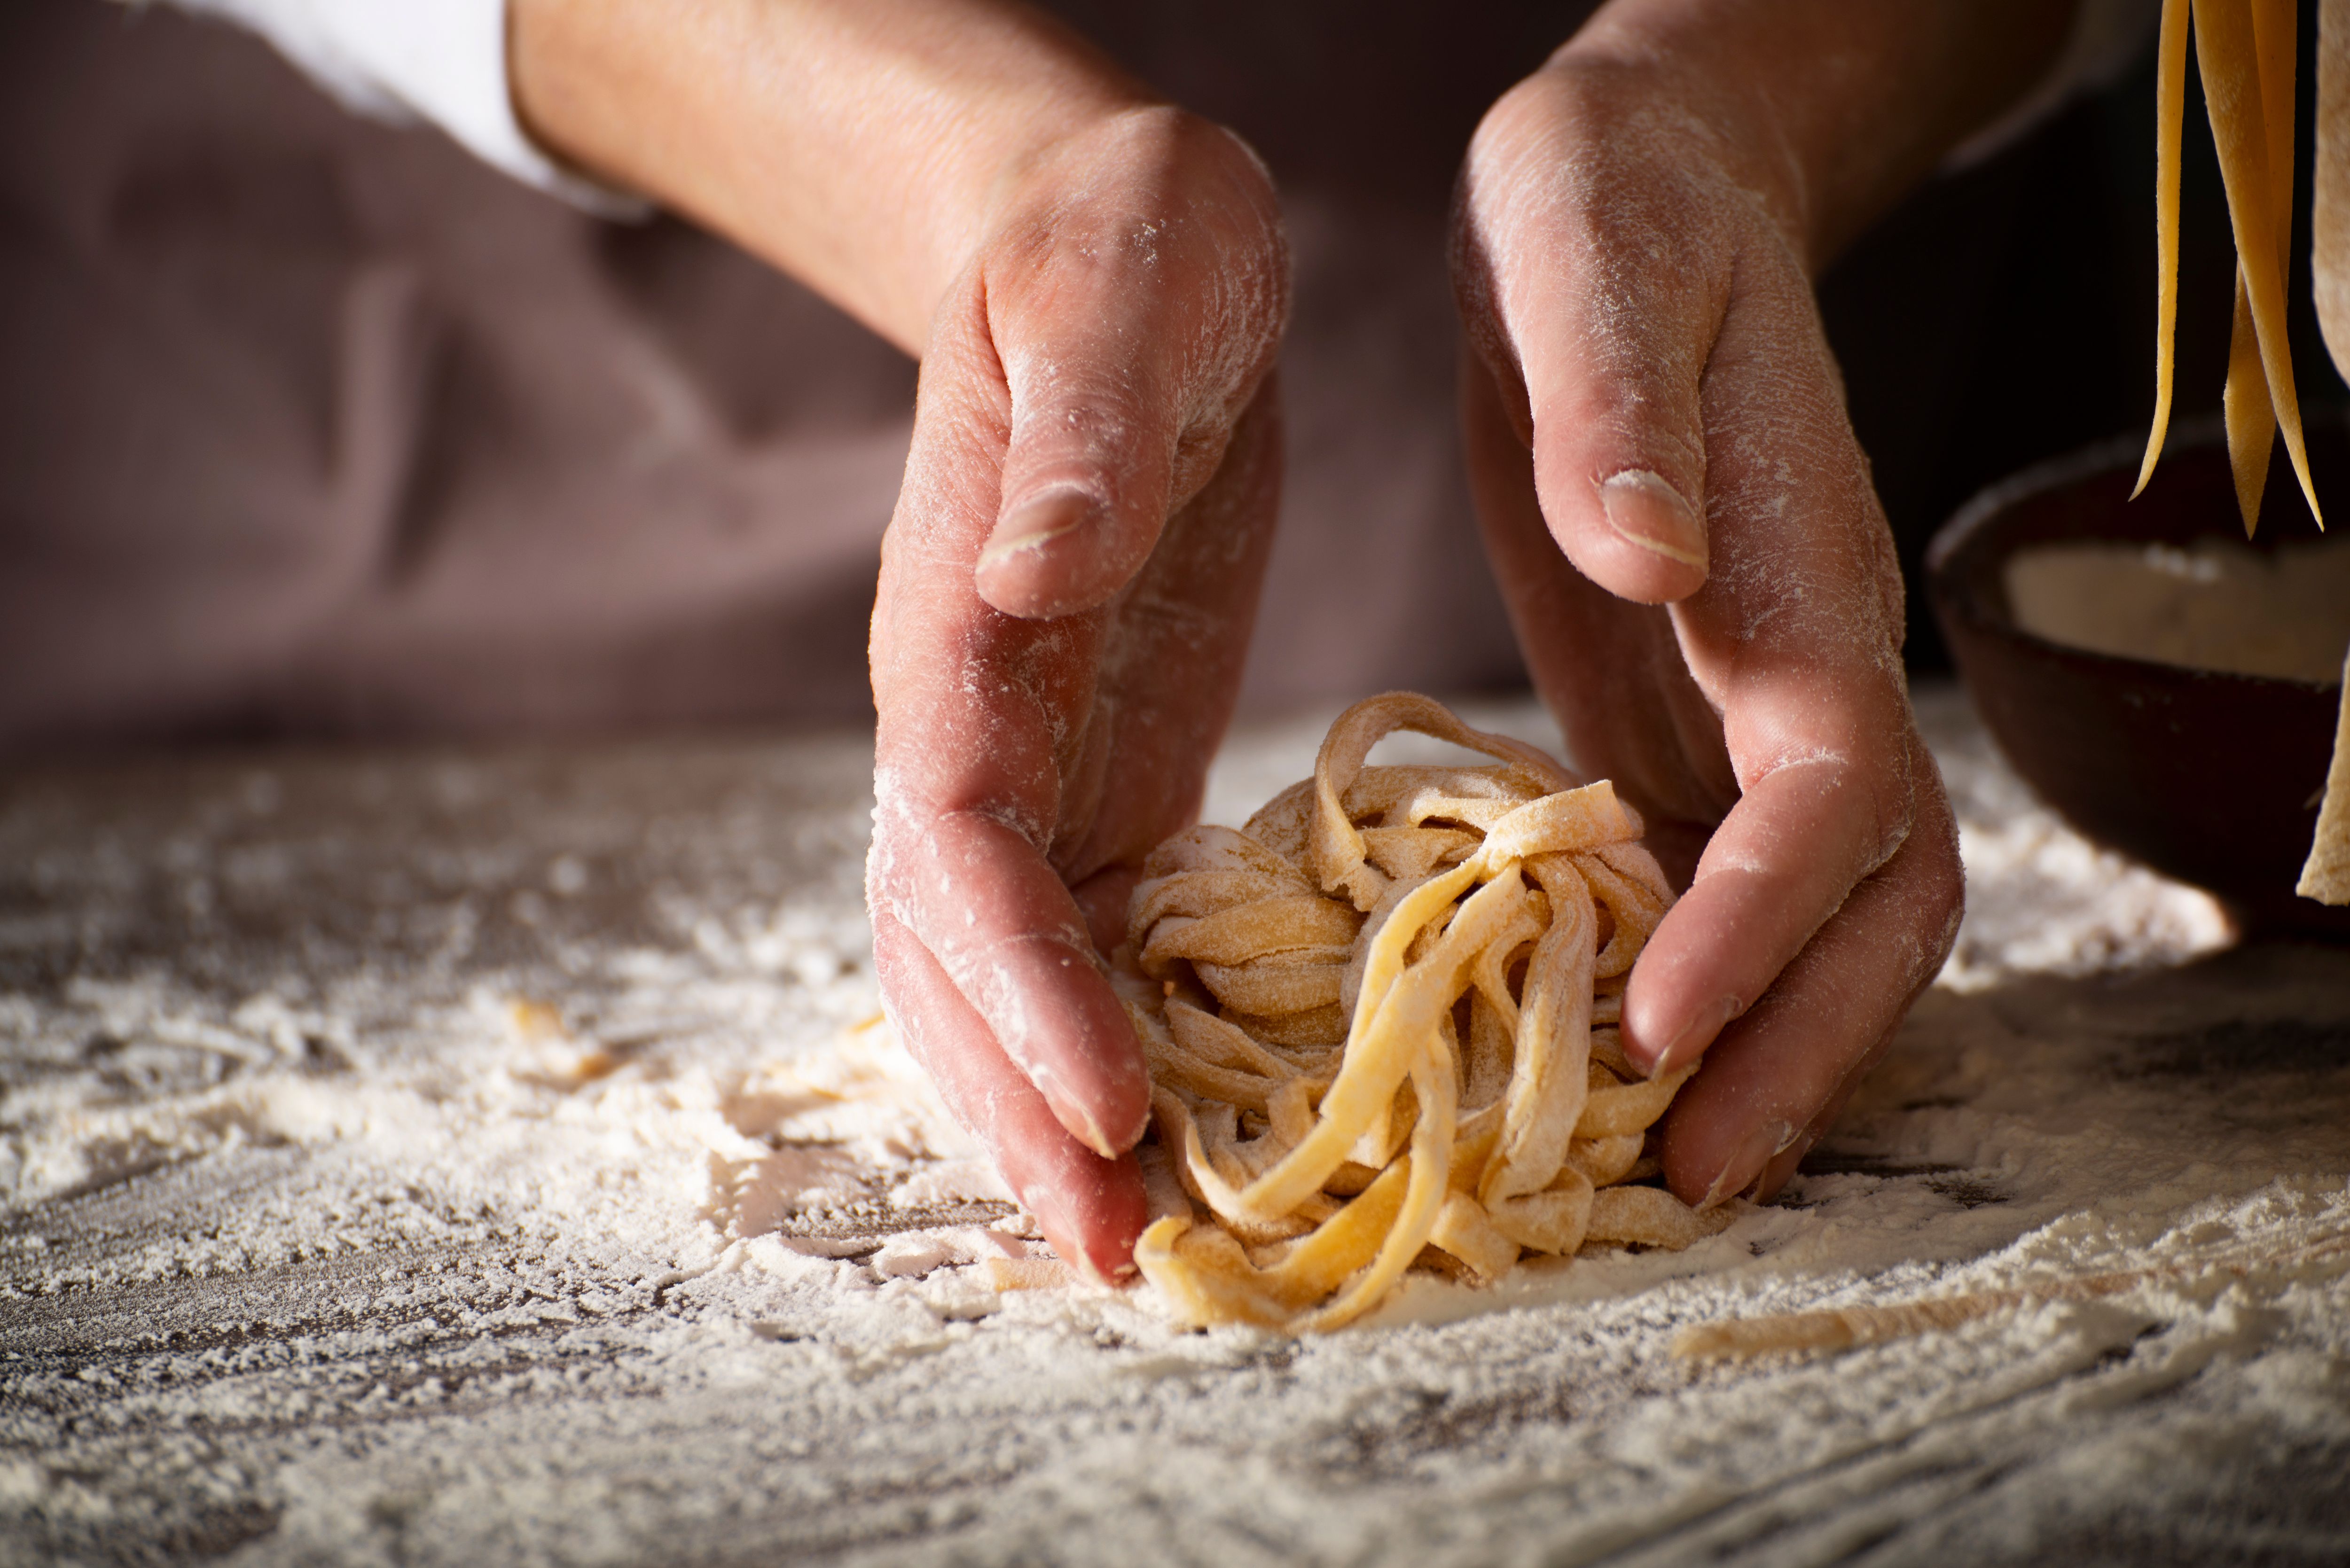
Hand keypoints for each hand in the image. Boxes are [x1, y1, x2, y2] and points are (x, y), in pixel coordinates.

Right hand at [513, 0, 1285, 1278]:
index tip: (1110, 1095)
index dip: (1025, 976)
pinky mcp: (1091, 758)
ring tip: (1131, 1237)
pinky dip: (1109, 1030)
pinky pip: (1078, 925)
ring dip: (1047, 1101)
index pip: (963, 835)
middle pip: (954, 943)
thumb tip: (1033, 571)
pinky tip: (1178, 1114)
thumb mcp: (1115, 289)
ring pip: (999, 961)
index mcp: (956, 621)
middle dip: (1019, 1097)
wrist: (1109, 244)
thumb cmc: (1117, 246)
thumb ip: (1072, 432)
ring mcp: (1020, 746)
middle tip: (1115, 1248)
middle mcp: (965, 711)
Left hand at [1450, 27, 1982, 1206]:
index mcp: (1800, 566)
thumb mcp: (1589, 262)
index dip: (1759, 917)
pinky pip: (1734, 876)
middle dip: (1800, 1039)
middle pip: (1872, 891)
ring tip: (1669, 1162)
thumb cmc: (1608, 214)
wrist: (1645, 195)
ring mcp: (1765, 694)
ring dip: (1772, 1040)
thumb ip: (1620, 411)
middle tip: (1686, 1172)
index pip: (1830, 783)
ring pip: (1829, 909)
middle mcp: (1810, 654)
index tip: (1661, 1026)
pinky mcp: (1695, 709)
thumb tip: (1646, 557)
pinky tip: (1620, 1055)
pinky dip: (1704, 979)